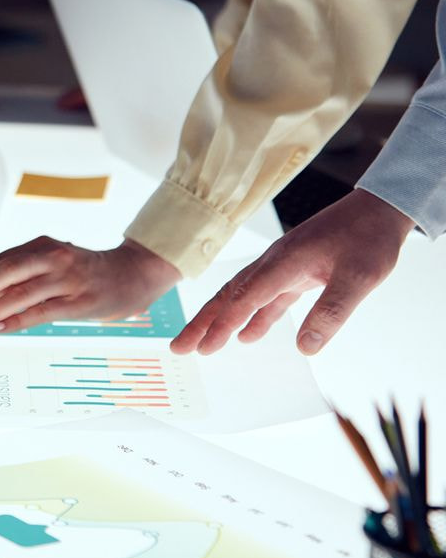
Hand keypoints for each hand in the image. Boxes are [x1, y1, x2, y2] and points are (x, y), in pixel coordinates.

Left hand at [0, 238, 179, 333]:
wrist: (131, 275)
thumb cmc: (84, 272)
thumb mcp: (53, 261)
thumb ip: (23, 273)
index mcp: (42, 245)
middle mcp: (53, 258)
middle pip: (7, 272)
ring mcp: (67, 280)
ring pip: (20, 295)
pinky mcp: (79, 302)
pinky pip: (40, 313)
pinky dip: (16, 322)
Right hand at [172, 189, 413, 355]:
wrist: (379, 209)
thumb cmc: (369, 238)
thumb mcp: (360, 277)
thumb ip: (332, 311)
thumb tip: (306, 348)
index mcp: (284, 262)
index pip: (246, 297)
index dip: (224, 323)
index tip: (206, 347)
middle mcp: (274, 264)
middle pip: (229, 296)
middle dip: (202, 323)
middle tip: (179, 347)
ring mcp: (281, 268)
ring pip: (241, 297)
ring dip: (219, 320)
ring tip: (200, 344)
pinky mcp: (293, 273)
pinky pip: (264, 298)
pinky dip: (252, 317)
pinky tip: (246, 336)